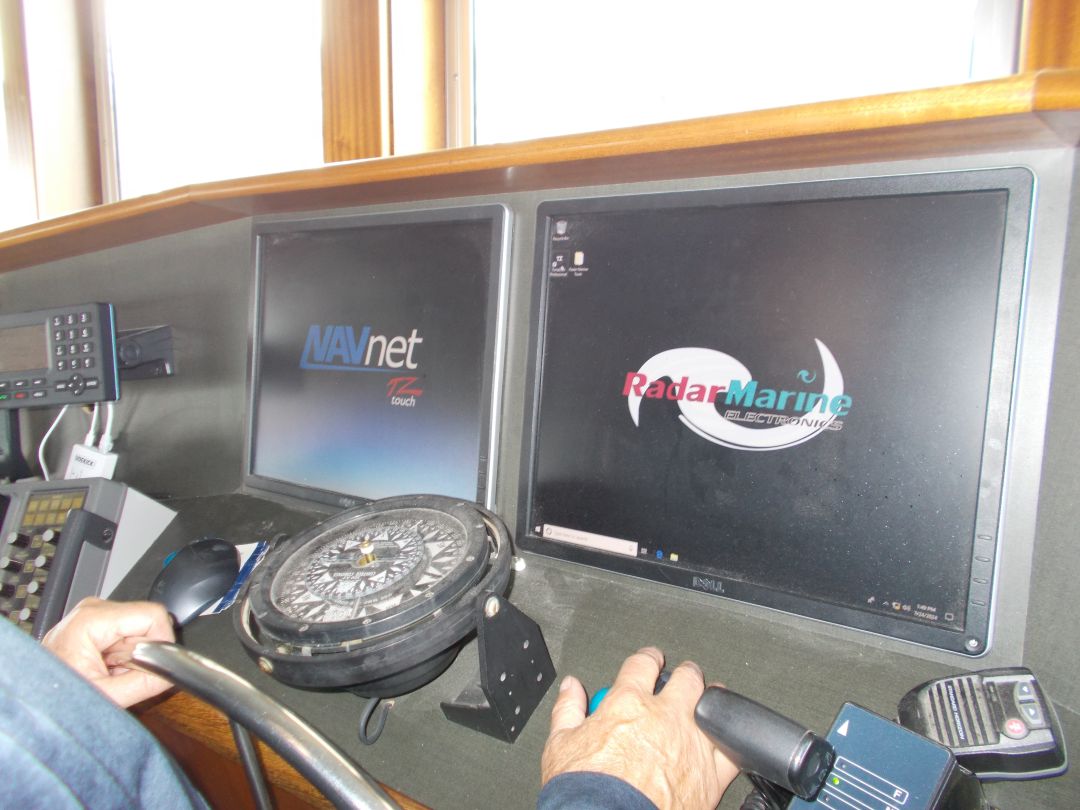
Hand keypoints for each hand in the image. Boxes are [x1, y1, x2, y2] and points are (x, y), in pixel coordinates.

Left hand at [42, 597, 175, 707]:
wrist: (32, 697)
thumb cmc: (55, 697)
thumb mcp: (107, 697)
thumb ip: (145, 683)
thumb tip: (174, 672)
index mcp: (91, 620)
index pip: (153, 615)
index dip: (161, 642)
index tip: (152, 665)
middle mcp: (92, 608)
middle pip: (145, 621)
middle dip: (142, 651)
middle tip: (118, 673)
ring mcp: (92, 612)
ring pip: (138, 627)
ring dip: (131, 653)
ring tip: (108, 671)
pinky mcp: (94, 619)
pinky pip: (126, 630)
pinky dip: (122, 652)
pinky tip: (104, 665)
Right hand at [541, 647, 738, 809]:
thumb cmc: (584, 790)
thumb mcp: (561, 744)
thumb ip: (568, 709)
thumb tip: (571, 688)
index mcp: (628, 702)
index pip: (642, 664)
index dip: (648, 658)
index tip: (650, 659)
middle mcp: (664, 716)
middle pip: (685, 678)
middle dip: (684, 674)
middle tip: (683, 677)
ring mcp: (691, 743)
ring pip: (713, 706)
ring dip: (712, 699)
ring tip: (711, 697)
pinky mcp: (710, 775)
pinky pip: (730, 749)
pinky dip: (730, 741)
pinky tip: (726, 739)